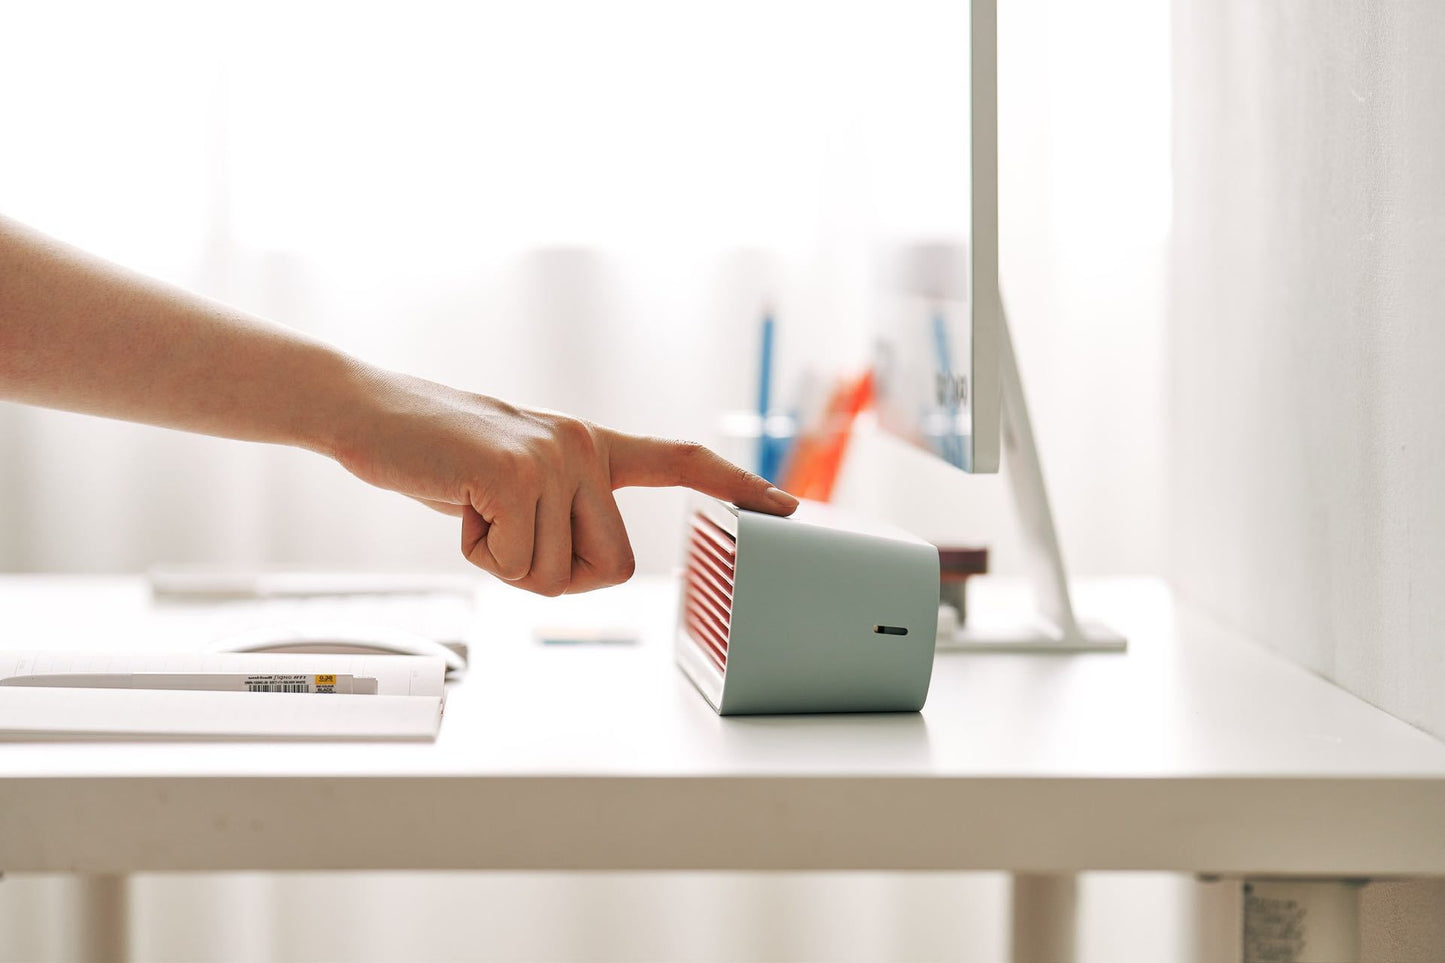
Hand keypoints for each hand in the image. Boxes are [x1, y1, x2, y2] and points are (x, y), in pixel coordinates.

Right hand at [331, 369, 798, 595]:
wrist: (370, 415)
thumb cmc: (442, 457)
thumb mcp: (516, 483)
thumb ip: (561, 510)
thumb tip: (582, 565)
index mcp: (592, 446)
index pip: (678, 460)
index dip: (735, 486)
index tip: (789, 508)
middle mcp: (585, 445)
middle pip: (613, 567)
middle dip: (555, 573)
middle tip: (505, 530)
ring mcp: (555, 456)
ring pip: (556, 575)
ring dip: (506, 561)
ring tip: (474, 508)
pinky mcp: (517, 472)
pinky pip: (519, 564)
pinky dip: (480, 554)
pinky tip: (459, 504)